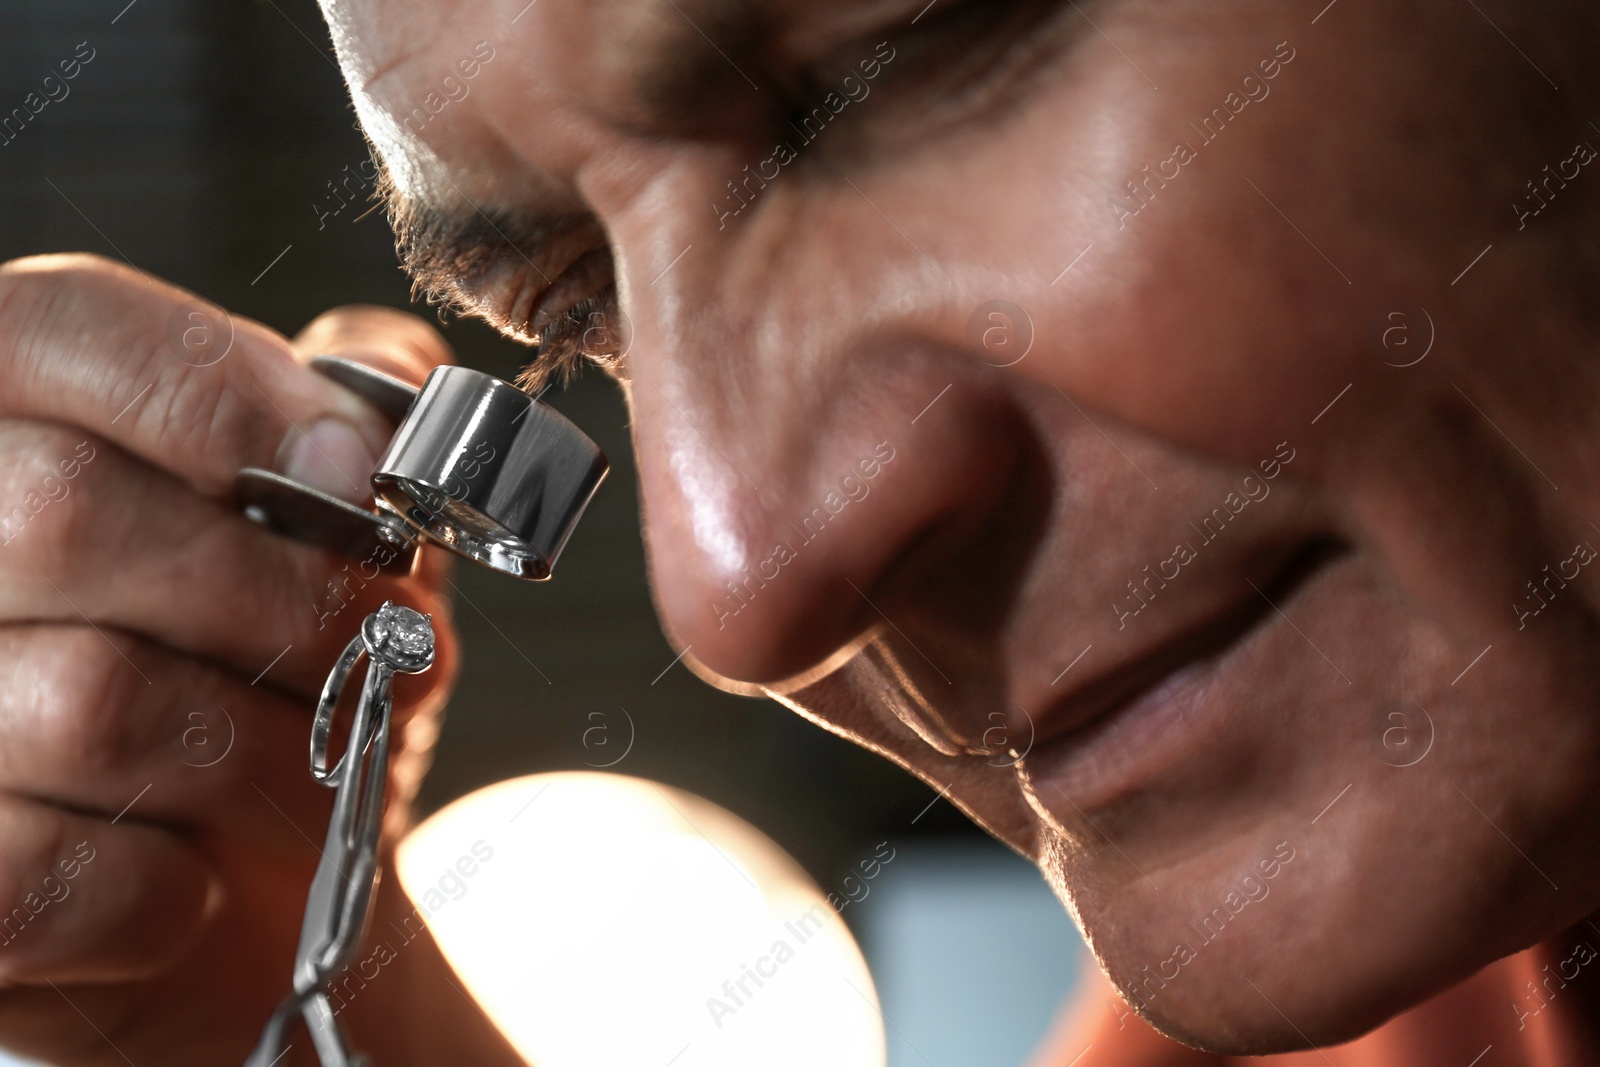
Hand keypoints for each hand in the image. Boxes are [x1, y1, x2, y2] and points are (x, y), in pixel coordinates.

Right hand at [0, 254, 500, 1064]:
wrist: (230, 883)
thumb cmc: (270, 672)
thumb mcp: (330, 520)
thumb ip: (352, 415)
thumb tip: (393, 391)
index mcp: (8, 416)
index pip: (57, 327)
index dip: (222, 389)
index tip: (364, 476)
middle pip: (65, 513)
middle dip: (286, 598)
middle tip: (393, 650)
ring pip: (85, 701)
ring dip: (274, 749)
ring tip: (339, 763)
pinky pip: (50, 876)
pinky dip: (172, 889)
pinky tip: (201, 878)